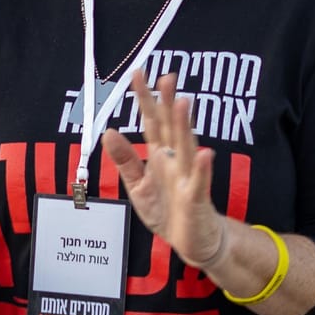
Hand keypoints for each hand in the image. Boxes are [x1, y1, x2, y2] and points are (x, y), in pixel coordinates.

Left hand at [103, 71, 226, 268]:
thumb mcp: (138, 185)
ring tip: (183, 103)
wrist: (191, 241)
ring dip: (185, 127)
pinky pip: (200, 182)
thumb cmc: (167, 211)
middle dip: (168, 103)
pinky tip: (206, 154)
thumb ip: (125, 159)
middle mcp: (175, 160)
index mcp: (159, 155)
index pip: (151, 121)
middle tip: (167, 77)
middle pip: (170, 127)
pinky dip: (203, 168)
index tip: (138, 73)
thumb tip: (108, 131)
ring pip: (186, 148)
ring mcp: (187, 177)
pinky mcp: (196, 199)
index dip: (145, 98)